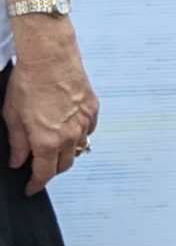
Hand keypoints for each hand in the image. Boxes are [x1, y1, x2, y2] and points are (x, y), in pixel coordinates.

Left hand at [6, 22, 97, 192]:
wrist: (50, 57)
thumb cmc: (29, 81)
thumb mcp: (13, 116)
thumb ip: (18, 143)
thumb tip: (18, 160)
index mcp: (47, 140)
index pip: (44, 173)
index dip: (36, 184)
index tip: (31, 188)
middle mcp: (69, 135)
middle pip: (63, 165)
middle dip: (50, 170)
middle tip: (38, 166)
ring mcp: (84, 122)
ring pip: (77, 149)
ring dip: (65, 152)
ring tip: (52, 145)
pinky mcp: (92, 109)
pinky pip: (88, 131)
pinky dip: (78, 135)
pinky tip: (67, 128)